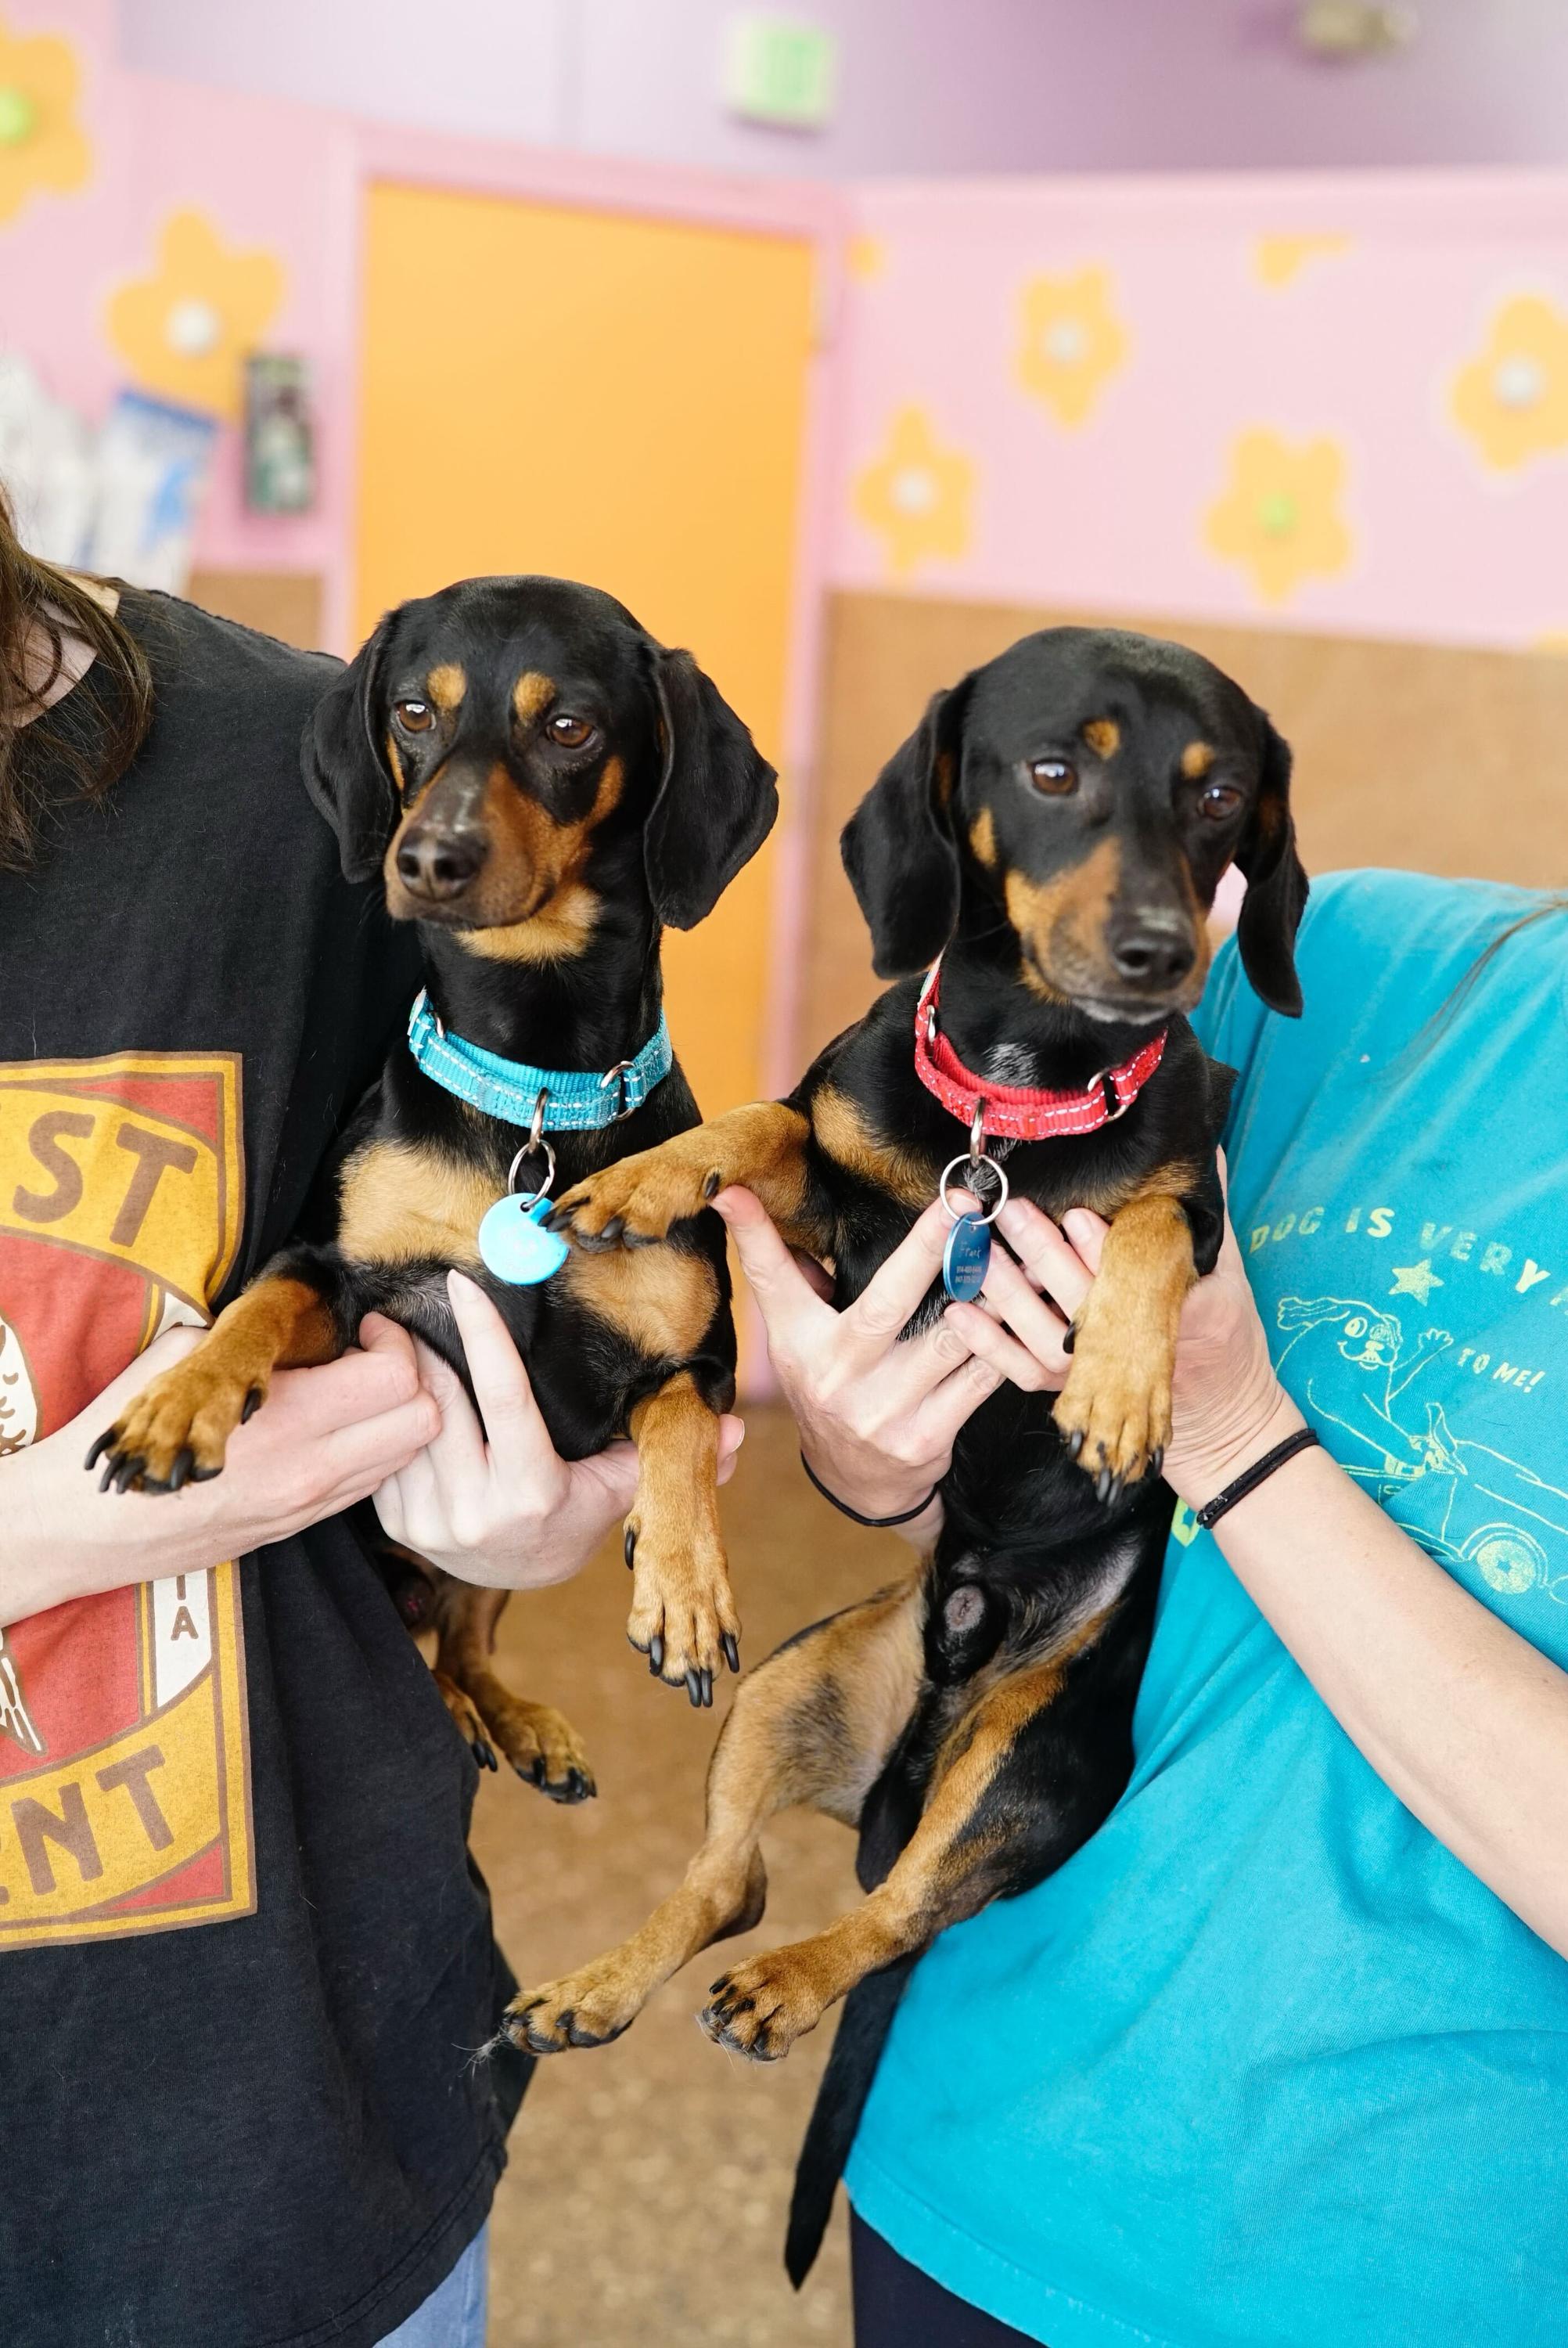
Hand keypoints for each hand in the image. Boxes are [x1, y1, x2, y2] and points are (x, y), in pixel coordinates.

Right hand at [2, 1317, 439, 1626]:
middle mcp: (311, 1471)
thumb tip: (292, 1318)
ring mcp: (308, 1507)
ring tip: (359, 1390)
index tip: (367, 1325)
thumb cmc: (127, 1435)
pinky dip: (374, 1451)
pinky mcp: (297, 1528)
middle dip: (416, 1378)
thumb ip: (248, 1340)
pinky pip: (369, 1485)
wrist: (82, 1525)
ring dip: (400, 1418)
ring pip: (405, 1458)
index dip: (396, 1340)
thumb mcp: (184, 1360)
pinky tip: (337, 1428)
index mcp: (287, 1420)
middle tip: (377, 1354)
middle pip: (424, 1422)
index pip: (398, 1377)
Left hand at [371, 1272, 744, 1588]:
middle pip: (443, 1404)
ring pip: (407, 1428)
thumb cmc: (579, 1508)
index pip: (506, 1399)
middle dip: (421, 1348)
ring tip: (386, 1333)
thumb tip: (736, 1429)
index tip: (461, 1284)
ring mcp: (433, 1523)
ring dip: (394, 1376)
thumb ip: (673, 1450)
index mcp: (536, 1492)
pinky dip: (387, 1416)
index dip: (483, 1336)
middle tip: (405, 1303)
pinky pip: (386, 1456)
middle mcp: (478, 1512)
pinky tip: (386, 1388)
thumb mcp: (624, 1482)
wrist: (524, 1567)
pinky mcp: (400, 1525)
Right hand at [712, 1187, 1004, 1536]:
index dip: (754, 1235)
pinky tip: (1029, 1310)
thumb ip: (788, 1274)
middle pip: (886, 1301)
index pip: (771, 1279)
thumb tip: (744, 1200)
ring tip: (1020, 1251)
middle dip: (929, 1248)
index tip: (736, 1191)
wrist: (857, 1482)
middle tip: (965, 1204)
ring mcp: (883, 1411)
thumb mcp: (797, 1335)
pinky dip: (1006, 1341)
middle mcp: (836, 1376)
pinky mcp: (926, 1438)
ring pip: (951, 1338)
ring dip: (991, 1292)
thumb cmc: (829, 1385)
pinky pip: (979, 1378)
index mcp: (799, 1343)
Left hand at [945, 1160, 1298, 1511]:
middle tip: (1013, 1210)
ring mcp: (1096, 1375)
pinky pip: (1021, 1370)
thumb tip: (1205, 1149)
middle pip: (1081, 1299)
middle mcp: (1133, 1350)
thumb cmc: (1224, 1331)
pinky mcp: (1069, 1391)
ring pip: (1044, 1335)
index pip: (1135, 1276)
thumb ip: (1208, 1215)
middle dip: (1044, 1252)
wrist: (1220, 1410)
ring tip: (982, 1249)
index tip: (1077, 1213)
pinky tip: (960, 1310)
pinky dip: (988, 1343)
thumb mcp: (1227, 1271)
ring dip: (1008, 1292)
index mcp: (1180, 1312)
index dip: (1101, 1247)